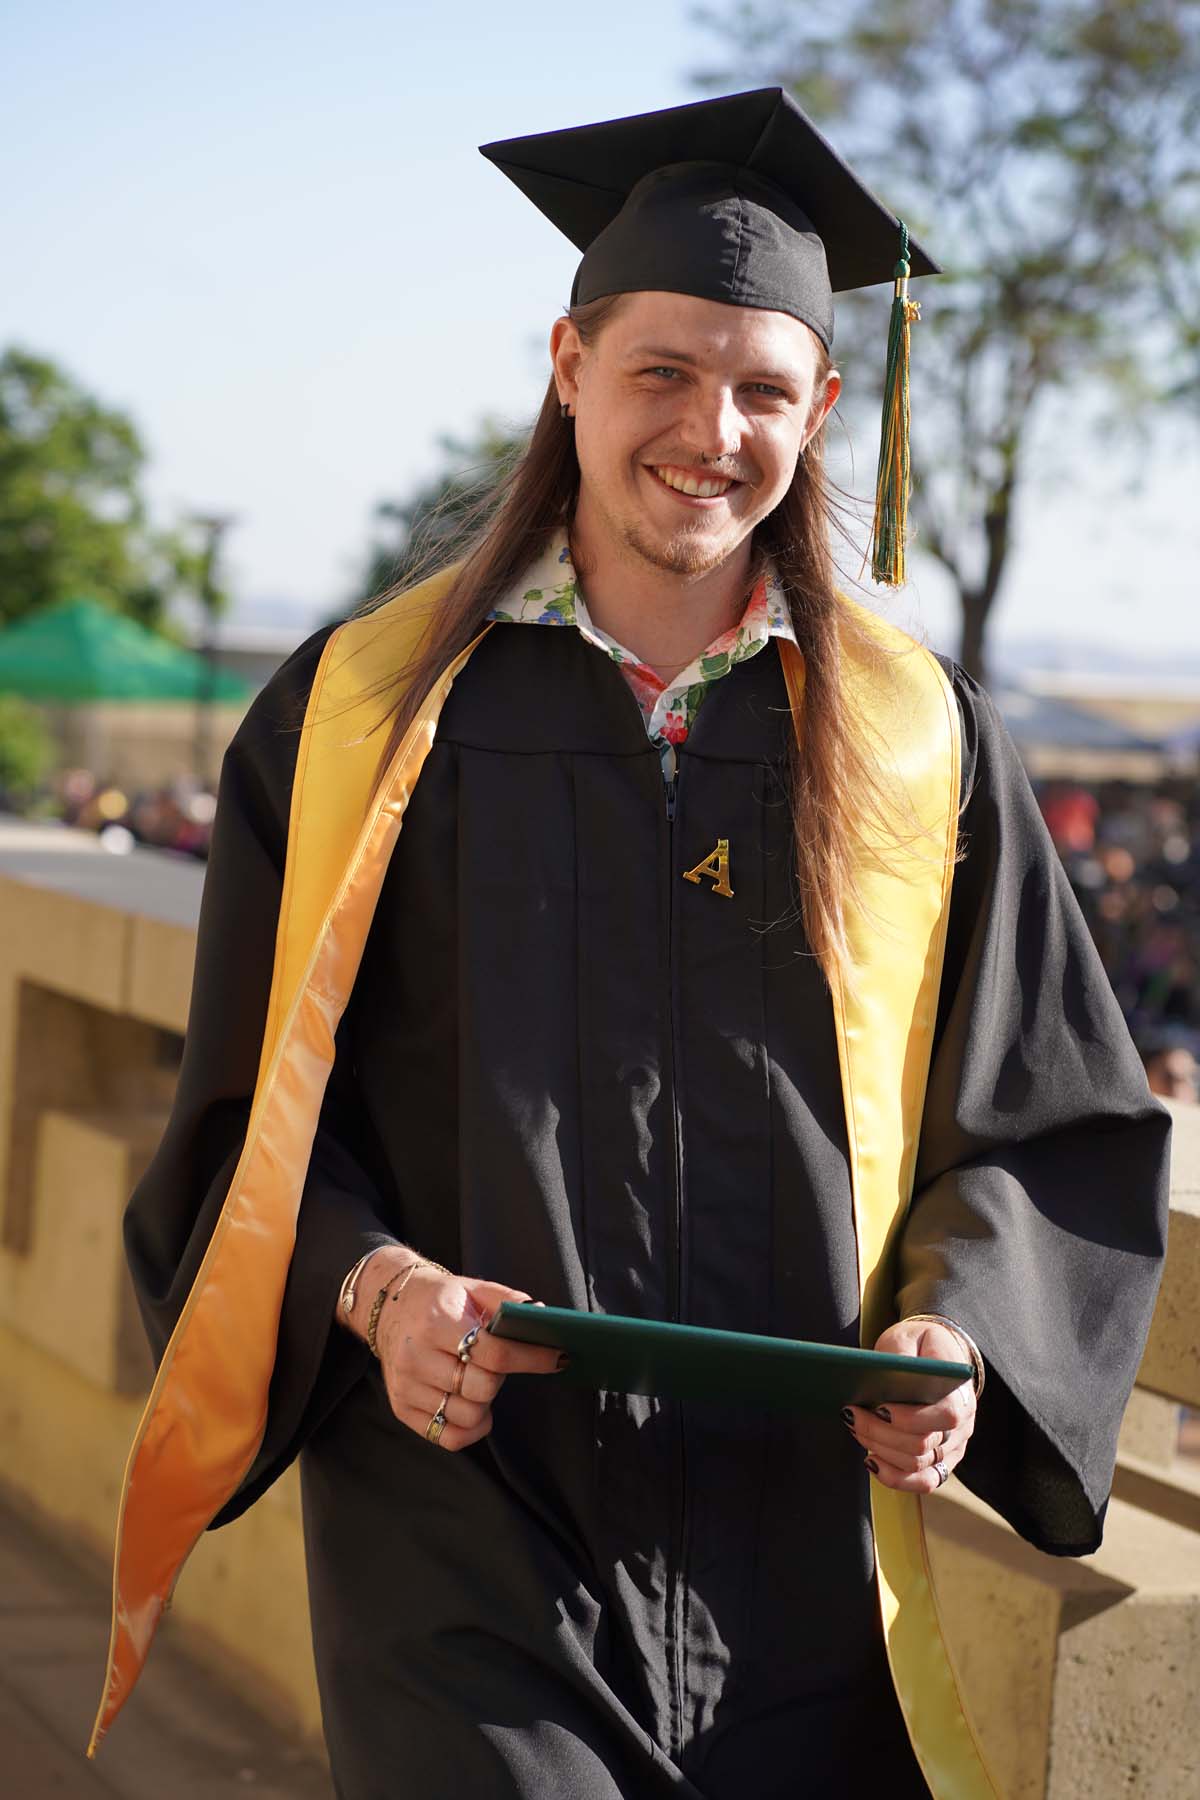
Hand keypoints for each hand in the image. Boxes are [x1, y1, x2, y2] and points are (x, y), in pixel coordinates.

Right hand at [352, 1252, 562, 1451]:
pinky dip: (471, 1427)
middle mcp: (416, 1357)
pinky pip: (448, 1437)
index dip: (532, 1358)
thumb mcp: (473, 1288)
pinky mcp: (402, 1408)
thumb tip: (544, 1320)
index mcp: (436, 1322)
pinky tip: (474, 1405)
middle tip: (500, 1364)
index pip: (493, 1352)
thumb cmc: (439, 1299)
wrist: (390, 1307)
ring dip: (485, 1402)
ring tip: (481, 1380)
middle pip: (481, 1388)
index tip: (557, 1357)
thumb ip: (509, 1301)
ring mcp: (407, 1386)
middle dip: (502, 1378)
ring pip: (467, 1416)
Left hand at [842, 1318, 976, 1494]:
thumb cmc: (921, 1345)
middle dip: (880, 1432)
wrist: (937, 1356)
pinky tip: (871, 1461)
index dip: (912, 1418)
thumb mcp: (910, 1336)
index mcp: (961, 1391)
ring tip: (855, 1427)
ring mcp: (954, 1446)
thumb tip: (888, 1372)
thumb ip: (901, 1353)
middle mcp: (963, 1423)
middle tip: (851, 1413)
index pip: (946, 1414)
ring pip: (917, 1464)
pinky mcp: (942, 1461)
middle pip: (923, 1444)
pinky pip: (923, 1482)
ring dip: (880, 1449)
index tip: (880, 1408)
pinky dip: (895, 1478)